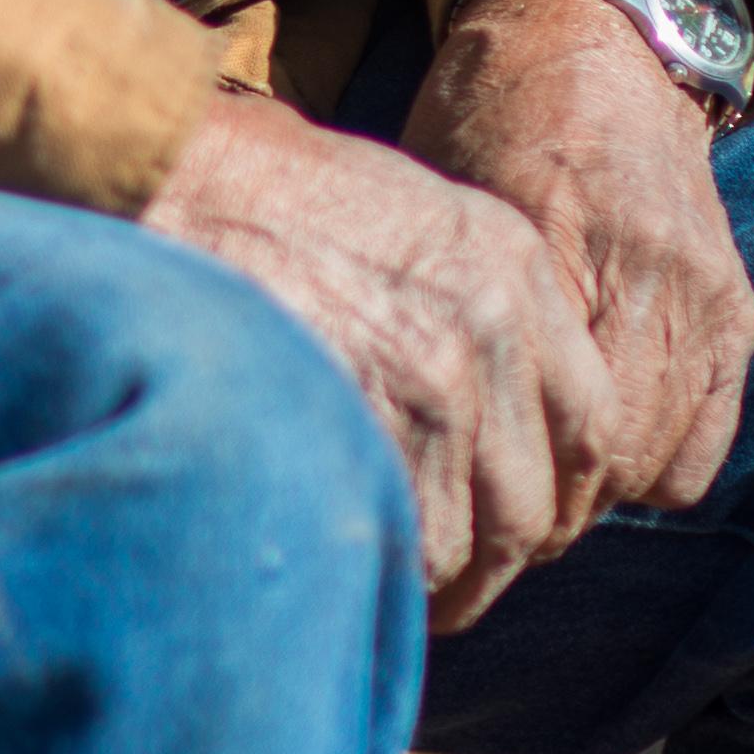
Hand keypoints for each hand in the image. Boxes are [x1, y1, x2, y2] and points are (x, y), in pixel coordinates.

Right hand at [134, 84, 628, 625]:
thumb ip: (465, 309)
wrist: (162, 169)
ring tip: (383, 581)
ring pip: (472, 541)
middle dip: (493, 562)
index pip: (591, 427)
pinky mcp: (362, 425)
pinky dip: (380, 575)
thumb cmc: (255, 192)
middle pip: (536, 502)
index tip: (516, 527)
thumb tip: (476, 422)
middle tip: (448, 583)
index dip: (554, 497)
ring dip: (433, 581)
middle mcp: (495, 326)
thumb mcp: (403, 211)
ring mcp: (432, 381)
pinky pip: (402, 544)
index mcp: (515, 268)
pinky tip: (343, 565)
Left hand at [405, 0, 753, 515]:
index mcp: (557, 234)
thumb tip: (387, 415)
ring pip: (660, 461)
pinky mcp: (735, 310)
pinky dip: (652, 462)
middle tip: (479, 517)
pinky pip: (705, 435)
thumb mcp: (430, 193)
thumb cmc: (483, 115)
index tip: (444, 503)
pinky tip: (592, 450)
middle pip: (608, 456)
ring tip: (526, 490)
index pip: (547, 413)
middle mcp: (648, 271)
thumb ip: (429, 298)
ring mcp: (705, 296)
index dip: (497, 478)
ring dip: (594, 493)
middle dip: (541, 506)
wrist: (596, 46)